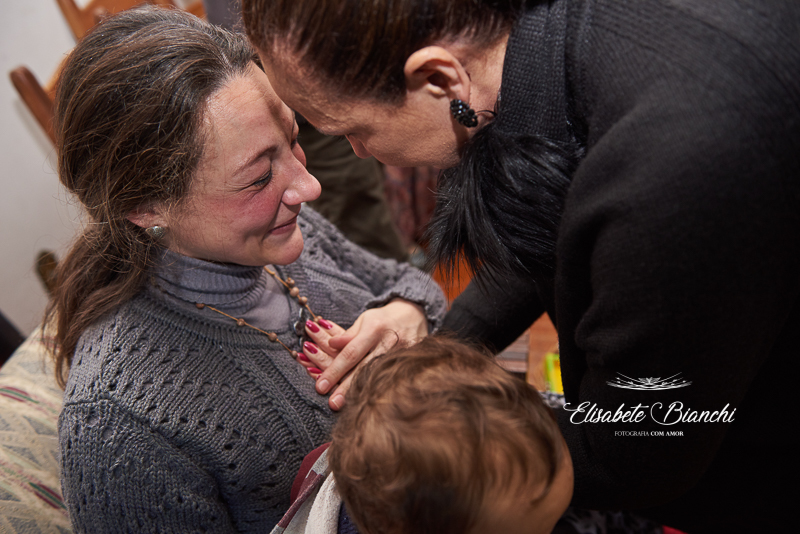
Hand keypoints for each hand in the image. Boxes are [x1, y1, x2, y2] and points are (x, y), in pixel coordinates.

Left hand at [300, 298, 427, 410]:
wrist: (416, 314)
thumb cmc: (383, 319)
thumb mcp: (364, 320)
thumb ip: (348, 335)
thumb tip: (330, 344)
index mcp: (374, 329)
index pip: (350, 353)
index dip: (335, 370)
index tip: (321, 386)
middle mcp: (388, 343)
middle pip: (363, 369)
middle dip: (346, 388)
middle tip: (332, 403)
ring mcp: (401, 355)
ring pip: (378, 376)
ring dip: (361, 393)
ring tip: (346, 407)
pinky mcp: (410, 362)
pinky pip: (391, 378)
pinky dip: (378, 390)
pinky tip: (369, 403)